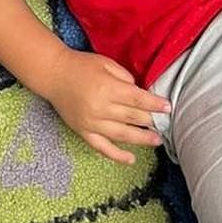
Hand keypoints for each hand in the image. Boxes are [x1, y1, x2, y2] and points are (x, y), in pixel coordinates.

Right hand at [43, 47, 168, 165]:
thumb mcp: (105, 63)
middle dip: (151, 120)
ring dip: (142, 138)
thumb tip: (139, 93)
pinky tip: (131, 159)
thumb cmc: (81, 65)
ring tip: (156, 140)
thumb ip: (124, 77)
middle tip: (164, 123)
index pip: (138, 99)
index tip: (168, 107)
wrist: (53, 74)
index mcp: (107, 87)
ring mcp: (92, 122)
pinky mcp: (83, 132)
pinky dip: (117, 156)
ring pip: (122, 135)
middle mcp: (101, 107)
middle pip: (133, 117)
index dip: (155, 104)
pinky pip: (102, 148)